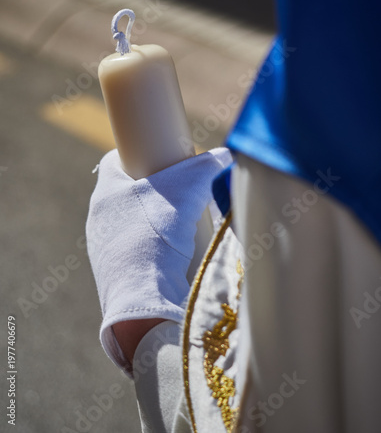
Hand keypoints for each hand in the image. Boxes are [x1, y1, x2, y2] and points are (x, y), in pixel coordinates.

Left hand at [86, 147, 231, 373]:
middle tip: (179, 193)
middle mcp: (98, 219)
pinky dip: (150, 249)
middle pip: (126, 193)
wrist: (144, 300)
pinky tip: (170, 257)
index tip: (161, 159)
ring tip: (179, 228)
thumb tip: (226, 154)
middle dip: (153, 190)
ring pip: (130, 223)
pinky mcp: (113, 275)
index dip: (138, 155)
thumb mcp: (187, 190)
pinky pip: (133, 251)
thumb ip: (207, 167)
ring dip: (152, 222)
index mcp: (105, 192)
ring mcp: (103, 250)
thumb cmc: (156, 236)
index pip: (115, 161)